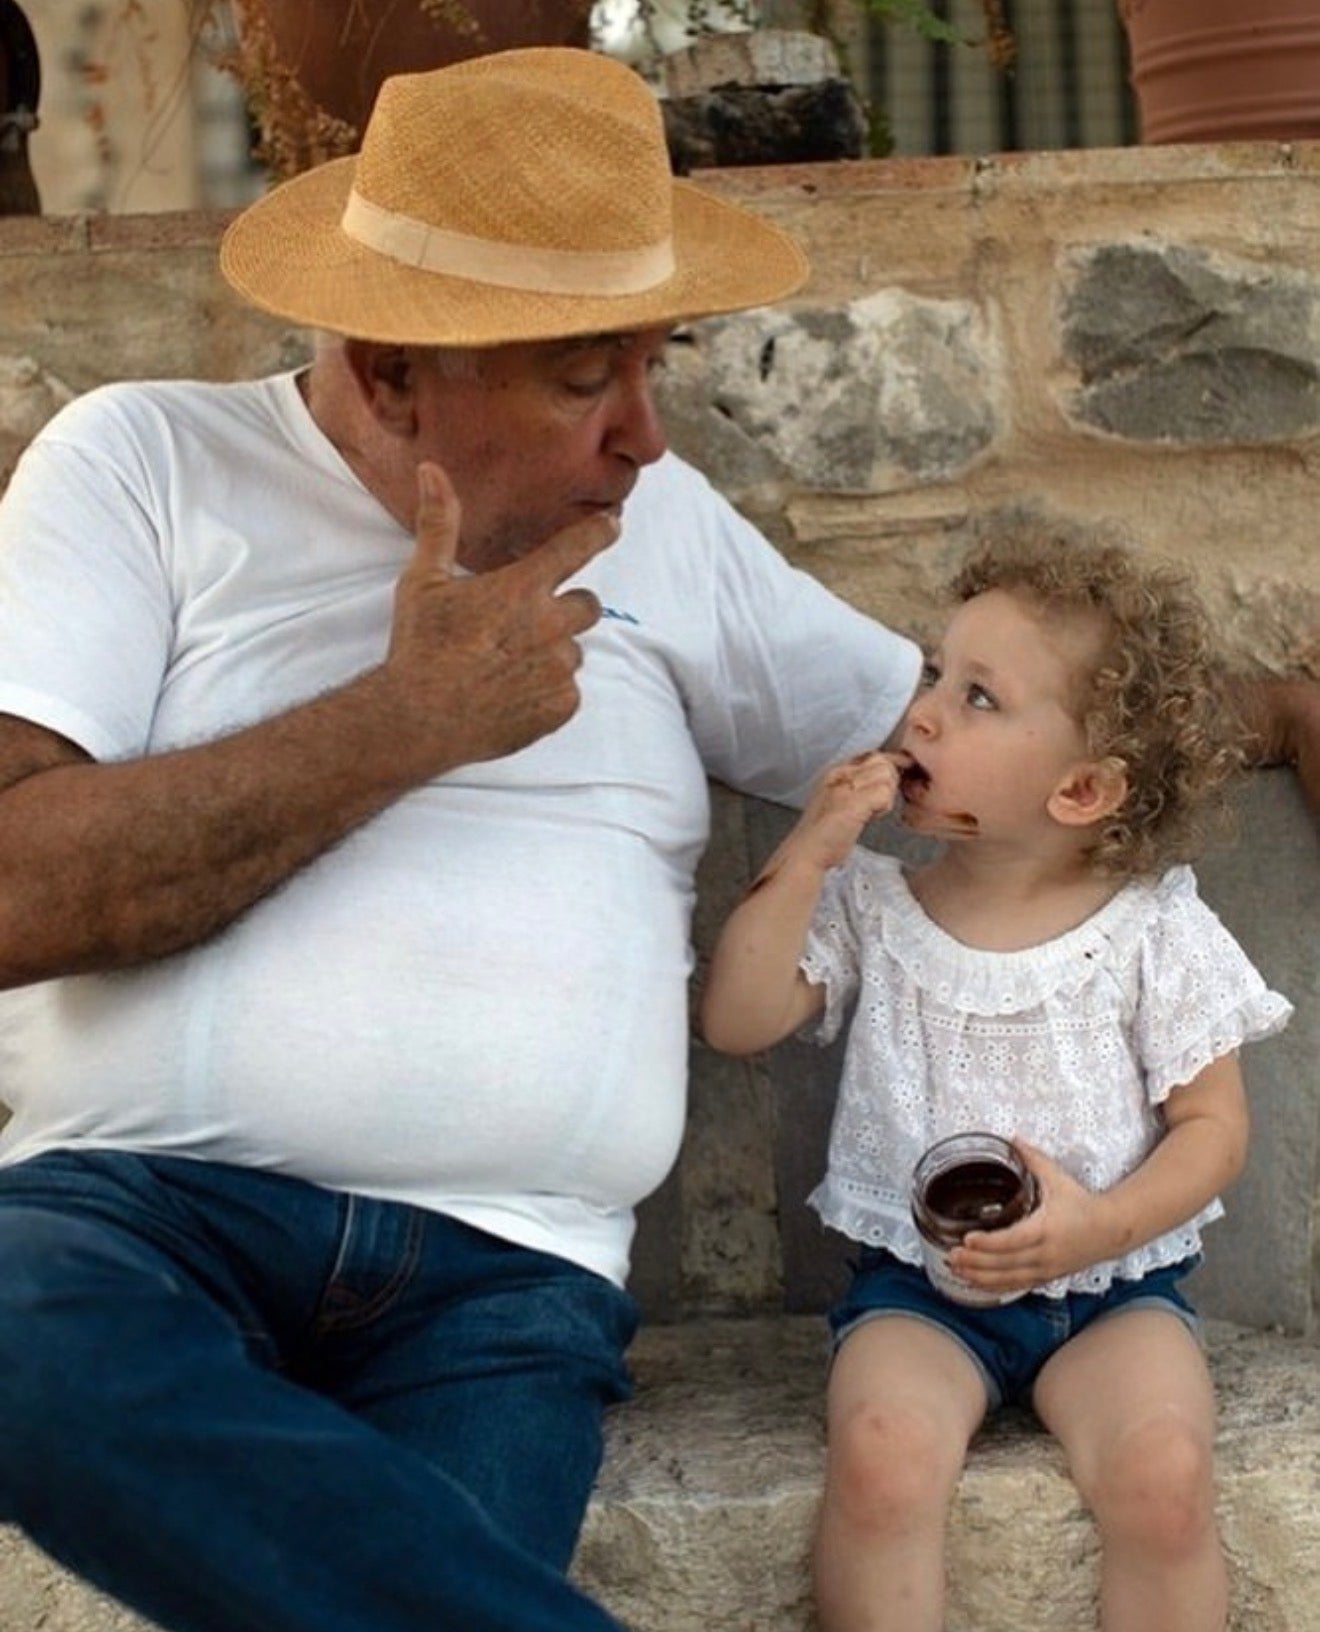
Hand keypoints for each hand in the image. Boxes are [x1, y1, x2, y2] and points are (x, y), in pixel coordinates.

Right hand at [385, 461, 617, 770]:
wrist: (418, 718)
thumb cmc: (420, 646)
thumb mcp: (424, 580)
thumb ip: (439, 524)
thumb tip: (431, 470)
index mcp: (522, 588)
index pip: (576, 548)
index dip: (599, 533)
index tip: (613, 525)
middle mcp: (549, 624)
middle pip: (588, 605)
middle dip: (567, 609)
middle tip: (527, 624)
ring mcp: (558, 668)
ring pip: (573, 652)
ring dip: (551, 655)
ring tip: (506, 667)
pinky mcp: (561, 706)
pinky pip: (568, 693)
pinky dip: (547, 694)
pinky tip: (511, 696)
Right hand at [786, 750, 908, 873]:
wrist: (807, 852)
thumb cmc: (824, 833)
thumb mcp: (839, 799)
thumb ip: (859, 786)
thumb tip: (888, 775)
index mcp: (835, 771)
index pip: (872, 754)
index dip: (886, 768)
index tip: (886, 787)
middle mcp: (839, 774)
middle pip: (882, 761)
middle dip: (889, 781)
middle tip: (876, 803)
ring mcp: (845, 787)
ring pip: (887, 774)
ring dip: (887, 795)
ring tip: (871, 811)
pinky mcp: (853, 802)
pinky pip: (885, 793)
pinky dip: (884, 807)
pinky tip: (870, 818)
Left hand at [945, 1141, 1114, 1294]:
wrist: (1112, 1230)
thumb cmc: (1082, 1203)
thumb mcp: (1057, 1177)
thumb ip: (1032, 1158)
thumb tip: (1012, 1139)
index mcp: (1045, 1229)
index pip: (1012, 1240)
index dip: (988, 1243)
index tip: (967, 1239)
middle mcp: (1044, 1253)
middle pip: (1005, 1264)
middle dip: (976, 1262)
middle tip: (951, 1254)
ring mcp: (1046, 1269)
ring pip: (1008, 1280)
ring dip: (980, 1277)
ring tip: (955, 1269)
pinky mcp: (1046, 1278)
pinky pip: (1017, 1286)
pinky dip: (995, 1287)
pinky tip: (975, 1283)